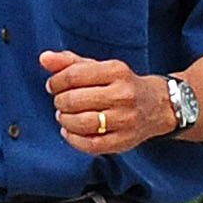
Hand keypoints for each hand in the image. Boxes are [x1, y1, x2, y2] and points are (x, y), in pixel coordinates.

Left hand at [40, 52, 175, 154]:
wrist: (159, 106)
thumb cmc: (121, 85)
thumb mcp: (99, 68)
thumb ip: (70, 62)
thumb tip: (44, 58)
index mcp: (117, 71)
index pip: (74, 75)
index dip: (56, 82)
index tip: (52, 86)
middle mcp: (123, 94)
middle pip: (75, 100)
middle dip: (60, 101)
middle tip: (60, 102)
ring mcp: (125, 120)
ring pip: (81, 123)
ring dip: (64, 120)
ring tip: (64, 116)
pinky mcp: (124, 141)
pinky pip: (90, 145)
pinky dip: (73, 139)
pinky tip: (69, 131)